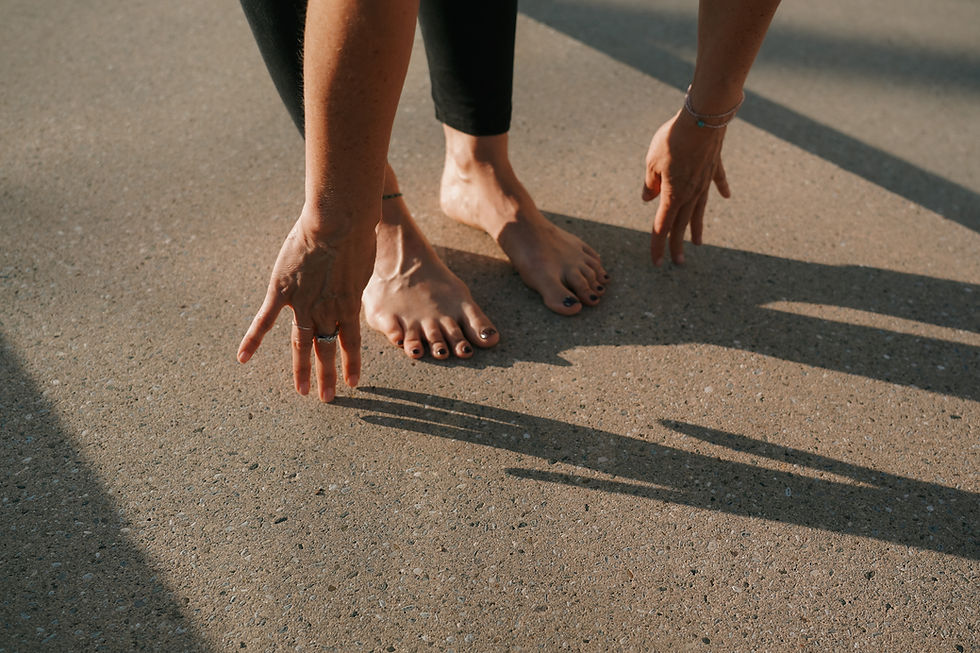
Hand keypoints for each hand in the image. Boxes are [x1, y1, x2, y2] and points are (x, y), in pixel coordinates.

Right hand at [237, 207, 376, 401]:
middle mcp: (327, 311)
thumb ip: (353, 283)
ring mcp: (303, 304)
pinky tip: (243, 359)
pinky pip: (264, 321)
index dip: (351, 364)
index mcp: (348, 305)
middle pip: (327, 350)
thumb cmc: (357, 235)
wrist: (337, 223)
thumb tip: (351, 286)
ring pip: (303, 345)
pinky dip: (252, 340)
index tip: (352, 383)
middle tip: (327, 398)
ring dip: (303, 370)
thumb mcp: (363, 265)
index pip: (351, 343)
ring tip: (304, 392)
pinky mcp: (281, 292)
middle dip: (328, 376)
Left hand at [641, 110, 731, 265]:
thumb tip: (648, 199)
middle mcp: (691, 192)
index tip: (656, 263)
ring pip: (699, 209)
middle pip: (681, 224)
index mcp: (673, 195)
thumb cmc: (673, 139)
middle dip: (677, 244)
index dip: (657, 245)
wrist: (703, 117)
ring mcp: (705, 180)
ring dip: (696, 227)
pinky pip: (717, 181)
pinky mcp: (714, 165)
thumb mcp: (652, 162)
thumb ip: (650, 183)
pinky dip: (720, 189)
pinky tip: (726, 197)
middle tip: (678, 263)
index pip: (662, 226)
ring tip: (697, 243)